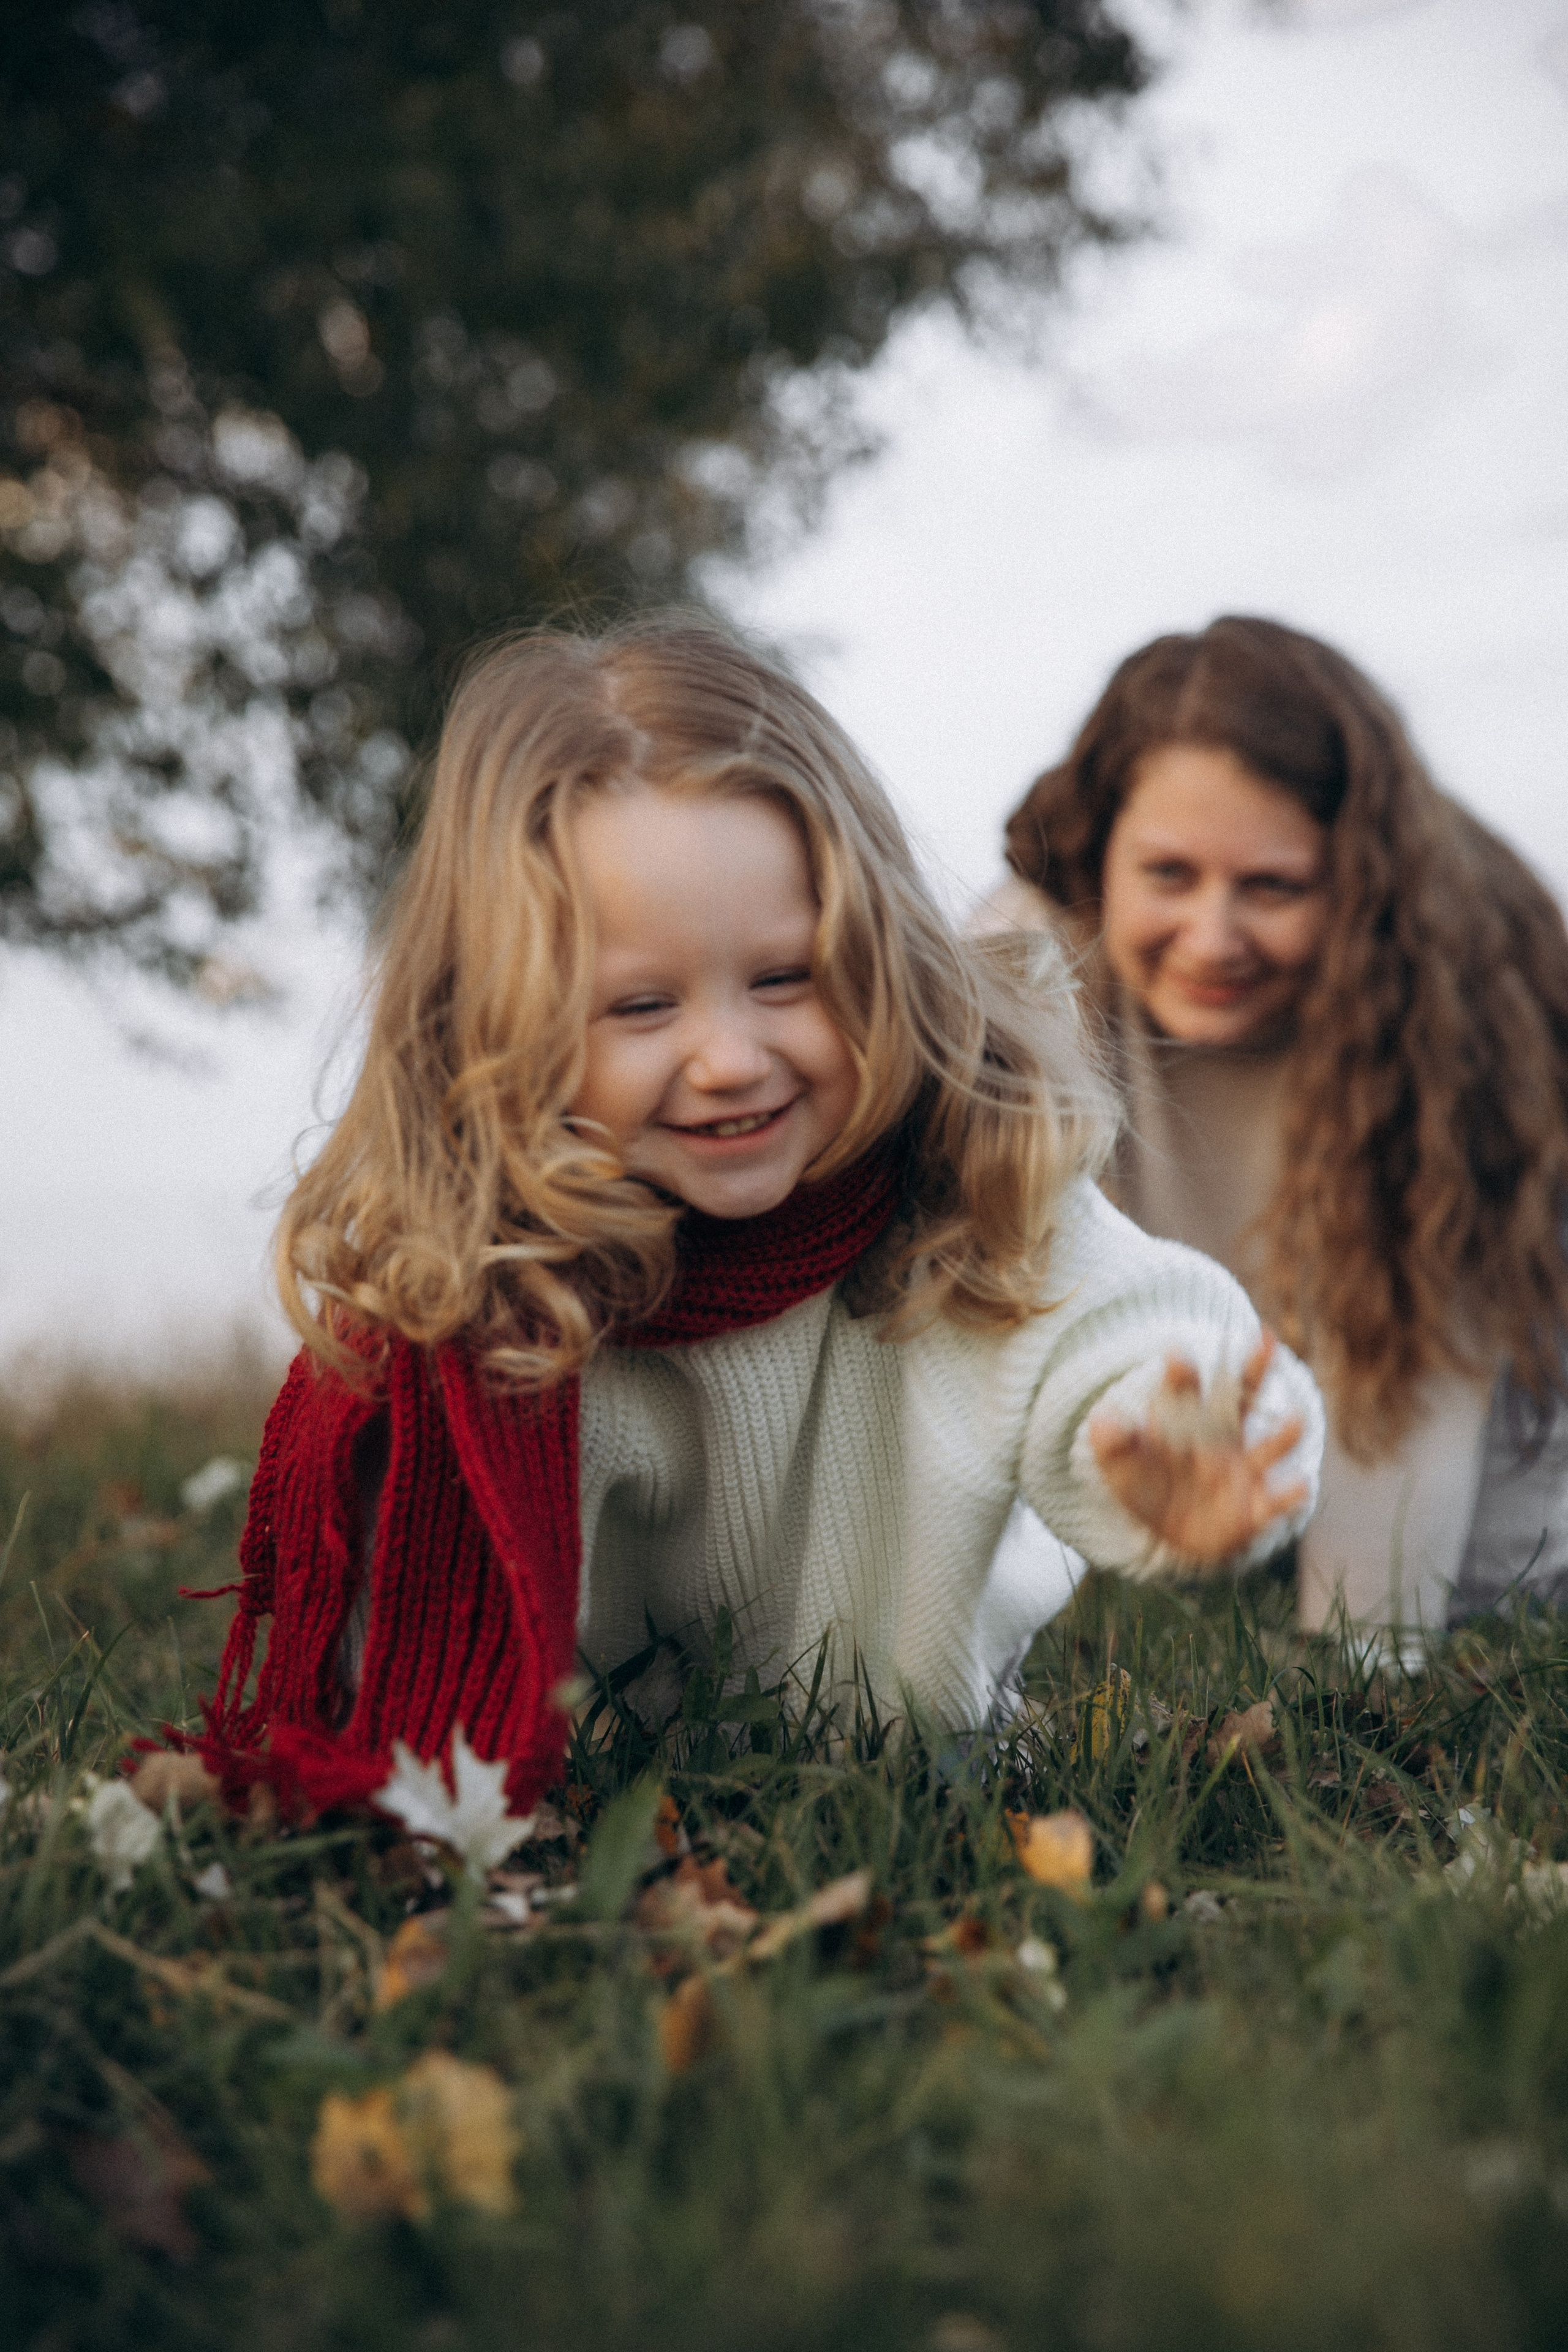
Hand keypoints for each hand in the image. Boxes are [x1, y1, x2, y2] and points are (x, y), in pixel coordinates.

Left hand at [1088, 1333, 1306, 1565]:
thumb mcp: (1120, 1467)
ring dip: (1283, 1434)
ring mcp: (1243, 1470)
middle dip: (1255, 1367)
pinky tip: (1298, 1486)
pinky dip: (1288, 1495)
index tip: (1176, 1355)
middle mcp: (1223, 1436)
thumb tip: (1101, 1418)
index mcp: (1188, 1418)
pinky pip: (1274, 1502)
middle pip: (1243, 1397)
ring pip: (1268, 1447)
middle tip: (1266, 1338)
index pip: (1185, 1388)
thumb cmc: (1146, 1486)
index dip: (1180, 1371)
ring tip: (1295, 1419)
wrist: (1171, 1530)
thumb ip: (1112, 1443)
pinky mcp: (1255, 1508)